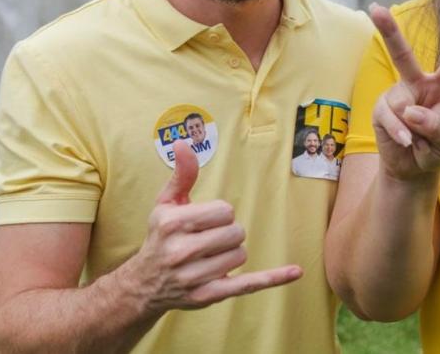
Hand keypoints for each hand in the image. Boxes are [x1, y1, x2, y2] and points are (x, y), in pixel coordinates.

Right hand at [122, 141, 301, 313]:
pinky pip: (248, 284)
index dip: (220, 214)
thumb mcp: (166, 204)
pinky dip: (273, 278)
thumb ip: (182, 175)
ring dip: (232, 253)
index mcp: (172, 223)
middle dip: (227, 233)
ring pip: (240, 255)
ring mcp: (194, 277)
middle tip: (209, 239)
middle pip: (235, 233)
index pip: (224, 211)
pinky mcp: (207, 296)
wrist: (143, 284)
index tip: (205, 221)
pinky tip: (295, 272)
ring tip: (210, 257)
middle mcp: (180, 251)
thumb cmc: (160, 237)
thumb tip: (183, 143)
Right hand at [369, 3, 439, 180]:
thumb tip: (410, 110)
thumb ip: (436, 125)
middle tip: (374, 8)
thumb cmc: (437, 148)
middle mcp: (417, 84)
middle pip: (402, 55)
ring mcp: (397, 95)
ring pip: (403, 104)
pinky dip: (400, 133)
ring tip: (418, 140)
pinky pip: (390, 118)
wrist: (415, 168)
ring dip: (415, 129)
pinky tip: (406, 142)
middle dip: (388, 30)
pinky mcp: (381, 110)